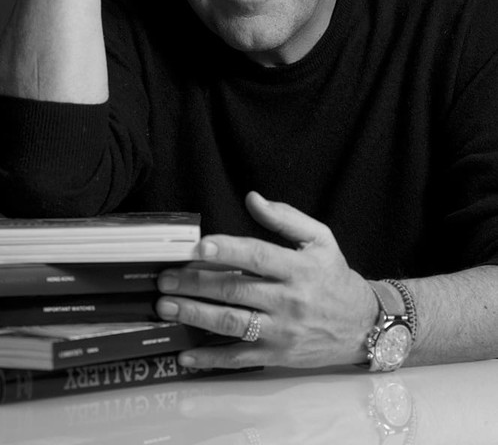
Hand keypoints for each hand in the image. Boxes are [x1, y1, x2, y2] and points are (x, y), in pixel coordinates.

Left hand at [156, 191, 376, 368]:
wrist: (363, 325)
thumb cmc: (335, 277)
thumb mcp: (321, 239)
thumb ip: (286, 218)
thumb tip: (253, 198)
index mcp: (298, 267)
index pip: (257, 256)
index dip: (226, 251)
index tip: (197, 247)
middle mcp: (288, 300)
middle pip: (236, 290)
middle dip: (196, 283)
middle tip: (165, 278)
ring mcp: (282, 331)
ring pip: (233, 323)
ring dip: (195, 315)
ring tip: (167, 306)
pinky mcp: (277, 354)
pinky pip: (240, 358)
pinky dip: (211, 359)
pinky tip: (186, 355)